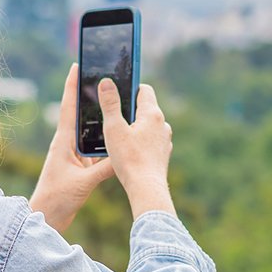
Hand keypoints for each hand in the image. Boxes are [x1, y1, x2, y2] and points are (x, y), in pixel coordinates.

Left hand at [29, 65, 114, 232]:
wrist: (46, 218)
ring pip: (89, 131)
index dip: (72, 85)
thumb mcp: (83, 182)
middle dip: (89, 96)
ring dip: (99, 119)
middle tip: (101, 78)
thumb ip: (104, 169)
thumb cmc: (57, 199)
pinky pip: (94, 148)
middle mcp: (67, 145)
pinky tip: (117, 138)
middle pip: (80, 114)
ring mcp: (73, 156)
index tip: (77, 65)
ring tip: (114, 103)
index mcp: (63, 142)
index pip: (68, 107)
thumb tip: (124, 156)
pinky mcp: (79, 167)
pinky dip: (105, 141)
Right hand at [98, 77, 175, 218]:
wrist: (146, 189)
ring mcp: (164, 140)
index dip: (129, 88)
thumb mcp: (114, 128)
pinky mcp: (163, 154)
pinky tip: (129, 151)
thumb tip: (106, 82)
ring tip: (119, 136)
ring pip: (148, 126)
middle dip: (130, 109)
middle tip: (113, 117)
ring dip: (135, 127)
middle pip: (146, 108)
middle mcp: (163, 124)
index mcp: (152, 114)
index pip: (143, 89)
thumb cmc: (129, 159)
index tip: (117, 93)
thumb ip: (110, 104)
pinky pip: (151, 141)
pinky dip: (141, 141)